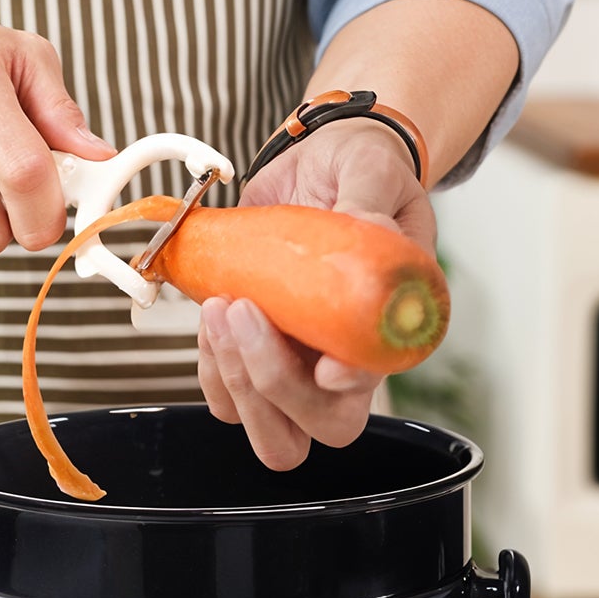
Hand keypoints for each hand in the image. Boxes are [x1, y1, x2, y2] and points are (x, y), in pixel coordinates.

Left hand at [197, 118, 436, 469]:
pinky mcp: (252, 357)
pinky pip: (225, 398)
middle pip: (318, 428)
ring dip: (233, 375)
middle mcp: (342, 360)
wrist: (313, 169)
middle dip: (271, 384)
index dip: (347, 384)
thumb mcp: (371, 169)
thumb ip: (369, 198)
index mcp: (388, 325)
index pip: (374, 381)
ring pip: (263, 422)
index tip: (324, 366)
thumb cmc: (356, 173)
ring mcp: (295, 367)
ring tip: (223, 304)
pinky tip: (213, 315)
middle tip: (243, 310)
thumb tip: (365, 223)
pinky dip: (211, 365)